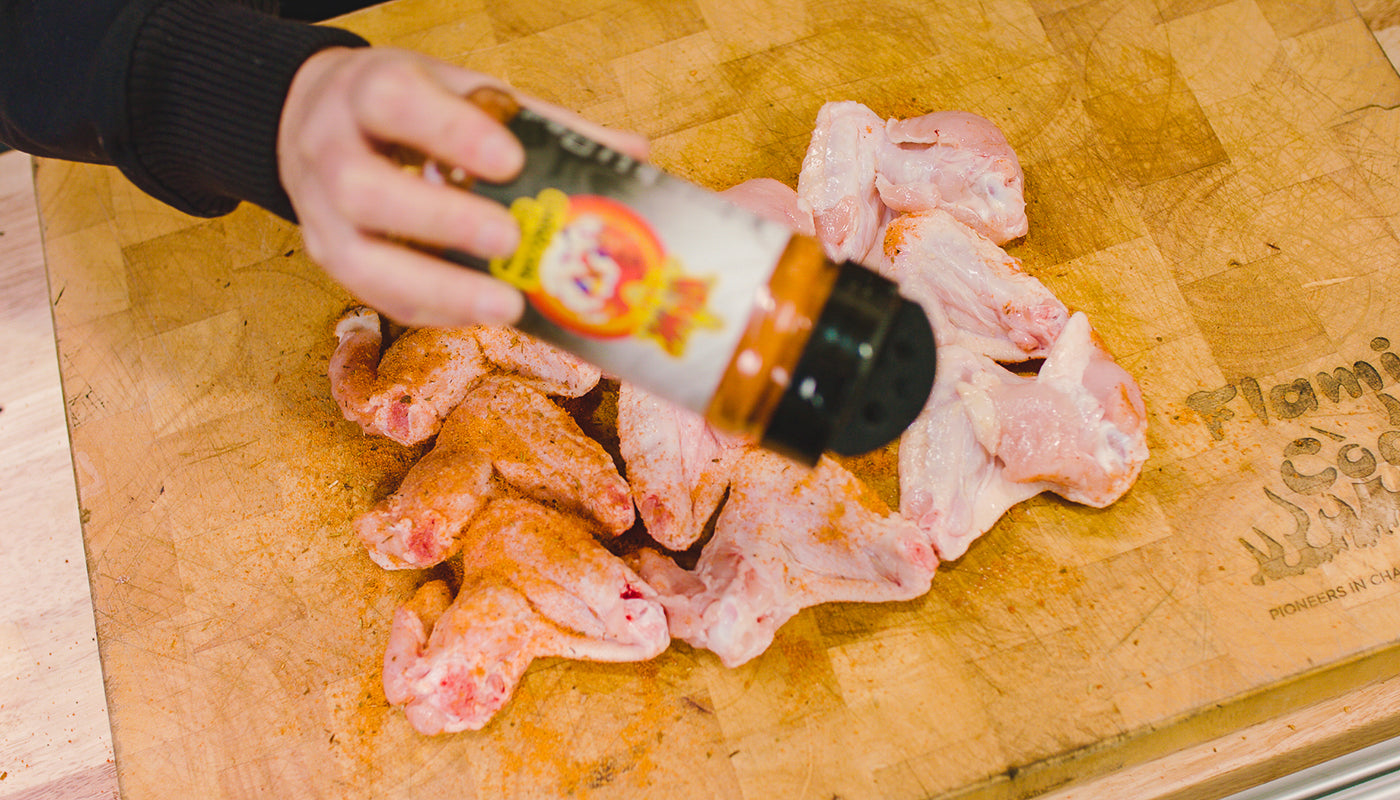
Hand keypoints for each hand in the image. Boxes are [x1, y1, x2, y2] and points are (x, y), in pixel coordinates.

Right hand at [277, 47, 648, 327]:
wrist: (316, 121)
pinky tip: (480, 314)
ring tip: (505, 306)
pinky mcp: (328, 259)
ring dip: (437, 288)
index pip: (395, 103)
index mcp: (369, 91)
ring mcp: (321, 213)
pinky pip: (375, 296)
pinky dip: (432, 310)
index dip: (452, 133)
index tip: (511, 162)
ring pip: (358, 260)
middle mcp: (329, 150)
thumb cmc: (409, 110)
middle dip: (441, 220)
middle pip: (364, 189)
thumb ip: (538, 122)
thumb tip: (632, 152)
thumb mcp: (462, 93)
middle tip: (509, 240)